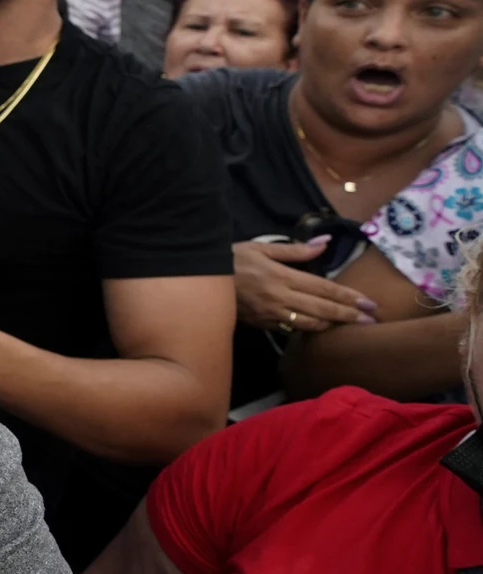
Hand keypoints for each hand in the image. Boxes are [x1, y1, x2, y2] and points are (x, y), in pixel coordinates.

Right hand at [231, 239, 377, 331]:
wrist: (201, 281)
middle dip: (349, 315)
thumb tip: (324, 244)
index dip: (348, 297)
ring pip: (310, 324)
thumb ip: (294, 250)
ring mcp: (271, 314)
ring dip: (333, 325)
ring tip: (352, 326)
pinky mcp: (263, 324)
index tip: (369, 303)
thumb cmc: (232, 259)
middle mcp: (280, 297)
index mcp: (282, 276)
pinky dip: (310, 329)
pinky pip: (292, 329)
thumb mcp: (261, 248)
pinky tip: (322, 328)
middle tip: (372, 320)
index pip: (323, 288)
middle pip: (322, 309)